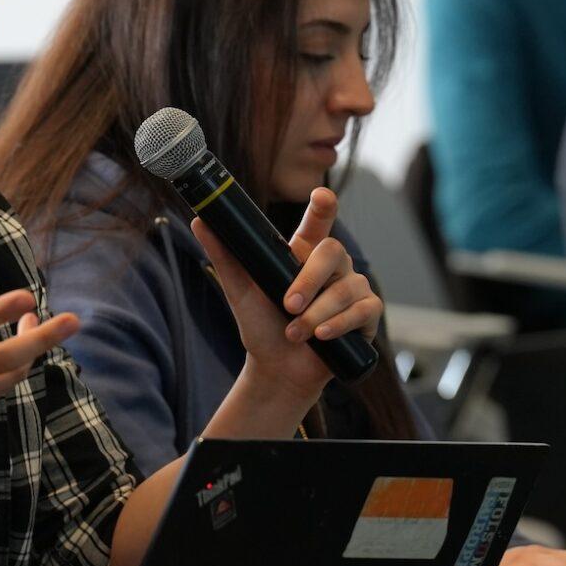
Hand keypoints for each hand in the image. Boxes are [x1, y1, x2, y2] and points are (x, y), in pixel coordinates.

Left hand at [191, 187, 381, 408]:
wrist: (277, 370)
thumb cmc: (261, 326)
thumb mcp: (239, 290)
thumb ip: (225, 256)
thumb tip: (199, 220)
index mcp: (305, 253)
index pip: (318, 222)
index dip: (323, 206)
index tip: (321, 195)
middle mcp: (332, 267)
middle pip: (333, 251)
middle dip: (309, 280)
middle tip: (288, 305)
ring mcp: (352, 288)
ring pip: (345, 288)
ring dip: (317, 314)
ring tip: (295, 333)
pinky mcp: (366, 314)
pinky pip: (363, 310)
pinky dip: (340, 324)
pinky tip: (323, 336)